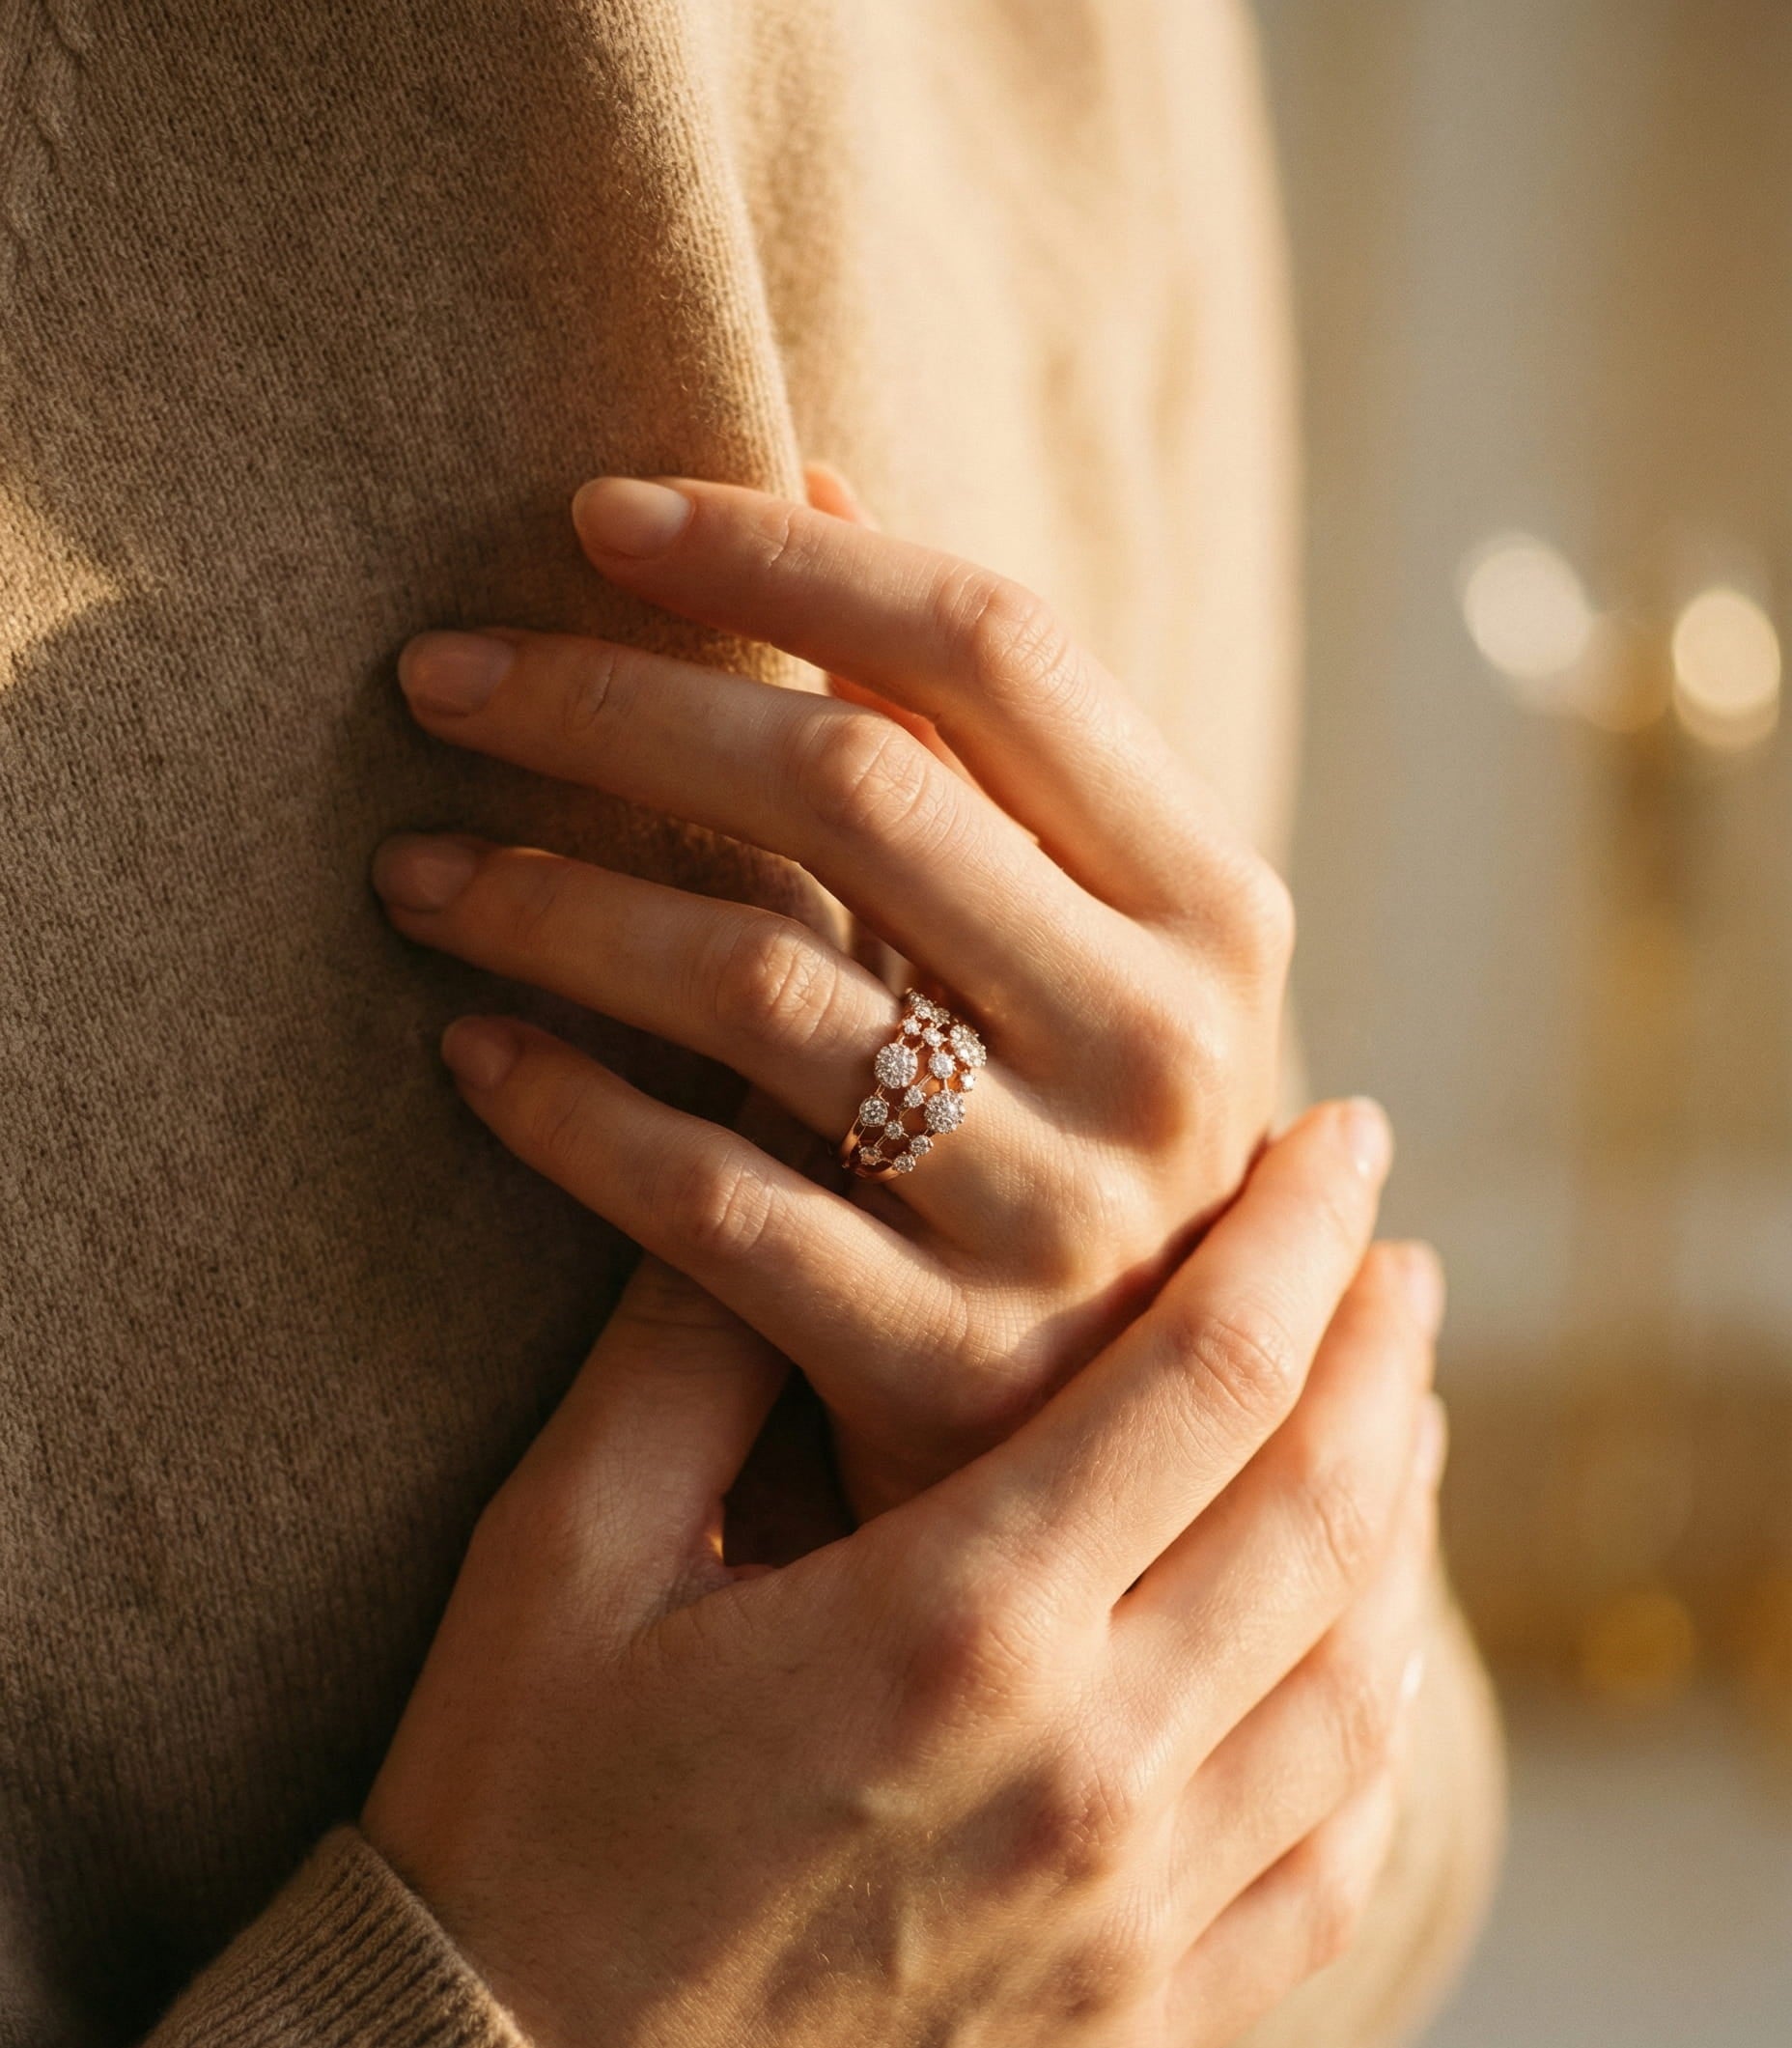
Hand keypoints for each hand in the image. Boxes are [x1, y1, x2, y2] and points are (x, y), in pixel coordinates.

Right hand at [362, 1104, 1443, 2047]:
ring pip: (1360, 1678)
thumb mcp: (558, 1560)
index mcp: (953, 1627)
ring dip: (1402, 1514)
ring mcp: (1134, 1920)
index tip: (1338, 1140)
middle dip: (1377, 1345)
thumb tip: (785, 1166)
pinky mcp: (1138, 2025)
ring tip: (1397, 1406)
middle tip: (1392, 1244)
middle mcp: (1089, 1772)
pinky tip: (1368, 1647)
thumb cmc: (512, 1830)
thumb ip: (692, 1352)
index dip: (1296, 1236)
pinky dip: (1380, 1720)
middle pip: (1325, 1507)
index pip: (1207, 1378)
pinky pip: (1334, 1857)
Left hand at [375, 474, 1292, 1508]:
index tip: (593, 518)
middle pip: (856, 786)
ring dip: (551, 900)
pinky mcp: (941, 1357)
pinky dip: (566, 1110)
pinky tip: (470, 1054)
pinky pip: (708, 1200)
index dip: (783, 557)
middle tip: (435, 673)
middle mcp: (1166, 1041)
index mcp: (1212, 901)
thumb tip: (815, 469)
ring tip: (411, 868)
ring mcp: (1061, 1207)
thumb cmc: (1068, 1138)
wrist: (1125, 1446)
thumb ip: (971, 729)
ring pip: (758, 983)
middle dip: (612, 703)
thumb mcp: (1083, 939)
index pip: (998, 646)